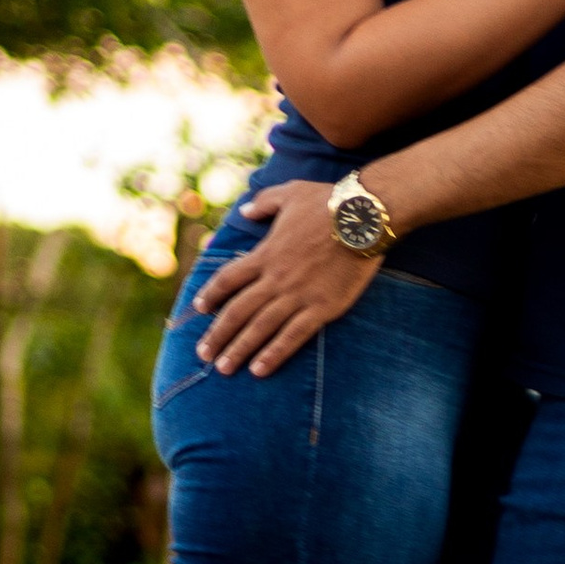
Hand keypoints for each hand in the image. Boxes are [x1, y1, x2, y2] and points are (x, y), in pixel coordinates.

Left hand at [195, 178, 380, 376]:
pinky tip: (259, 369)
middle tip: (203, 353)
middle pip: (237, 311)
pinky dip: (274, 354)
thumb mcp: (290, 193)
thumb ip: (264, 202)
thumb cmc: (328, 202)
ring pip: (260, 328)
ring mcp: (298, 295)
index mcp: (265, 253)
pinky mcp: (322, 308)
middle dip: (218, 334)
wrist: (365, 218)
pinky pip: (293, 336)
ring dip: (239, 349)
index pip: (228, 279)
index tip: (199, 309)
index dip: (211, 295)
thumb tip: (245, 210)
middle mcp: (276, 278)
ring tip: (224, 369)